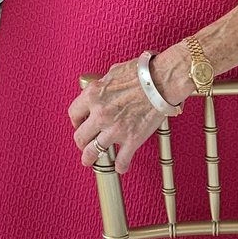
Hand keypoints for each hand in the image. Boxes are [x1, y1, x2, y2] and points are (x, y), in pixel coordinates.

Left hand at [69, 56, 181, 174]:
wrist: (164, 80)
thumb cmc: (143, 73)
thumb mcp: (114, 72)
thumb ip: (104, 83)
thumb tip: (103, 85)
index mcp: (93, 95)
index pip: (74, 113)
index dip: (76, 121)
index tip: (81, 124)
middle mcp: (100, 114)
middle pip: (79, 137)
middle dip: (81, 142)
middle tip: (85, 143)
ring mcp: (115, 129)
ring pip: (92, 153)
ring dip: (90, 159)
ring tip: (90, 161)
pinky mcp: (132, 139)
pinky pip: (121, 160)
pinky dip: (120, 166)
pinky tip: (121, 166)